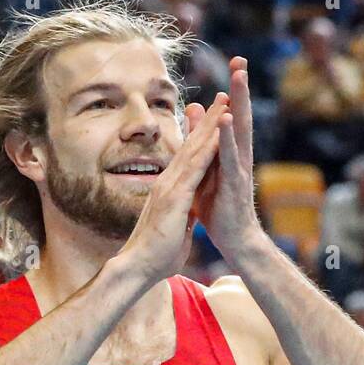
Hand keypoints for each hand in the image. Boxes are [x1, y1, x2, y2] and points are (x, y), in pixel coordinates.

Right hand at [114, 93, 227, 286]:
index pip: (188, 158)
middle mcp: (167, 182)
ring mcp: (170, 187)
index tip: (214, 119)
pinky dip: (208, 149)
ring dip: (210, 126)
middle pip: (191, 145)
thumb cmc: (155, 255)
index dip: (201, 136)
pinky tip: (220, 133)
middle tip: (222, 97)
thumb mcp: (174, 228)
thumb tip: (186, 214)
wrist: (138, 267)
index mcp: (168, 190)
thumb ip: (181, 217)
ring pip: (194, 150)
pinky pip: (196, 169)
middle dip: (207, 120)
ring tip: (225, 103)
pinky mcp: (175, 197)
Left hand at [187, 57, 263, 260]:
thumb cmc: (220, 206)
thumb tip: (196, 109)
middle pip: (240, 116)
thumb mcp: (208, 168)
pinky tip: (227, 119)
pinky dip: (228, 137)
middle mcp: (239, 156)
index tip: (235, 61)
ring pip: (240, 131)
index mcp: (231, 153)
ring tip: (238, 78)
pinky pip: (230, 157)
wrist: (234, 239)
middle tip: (240, 59)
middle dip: (240, 88)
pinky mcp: (234, 183)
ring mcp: (239, 168)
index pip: (232, 115)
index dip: (234, 89)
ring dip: (239, 104)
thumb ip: (203, 140)